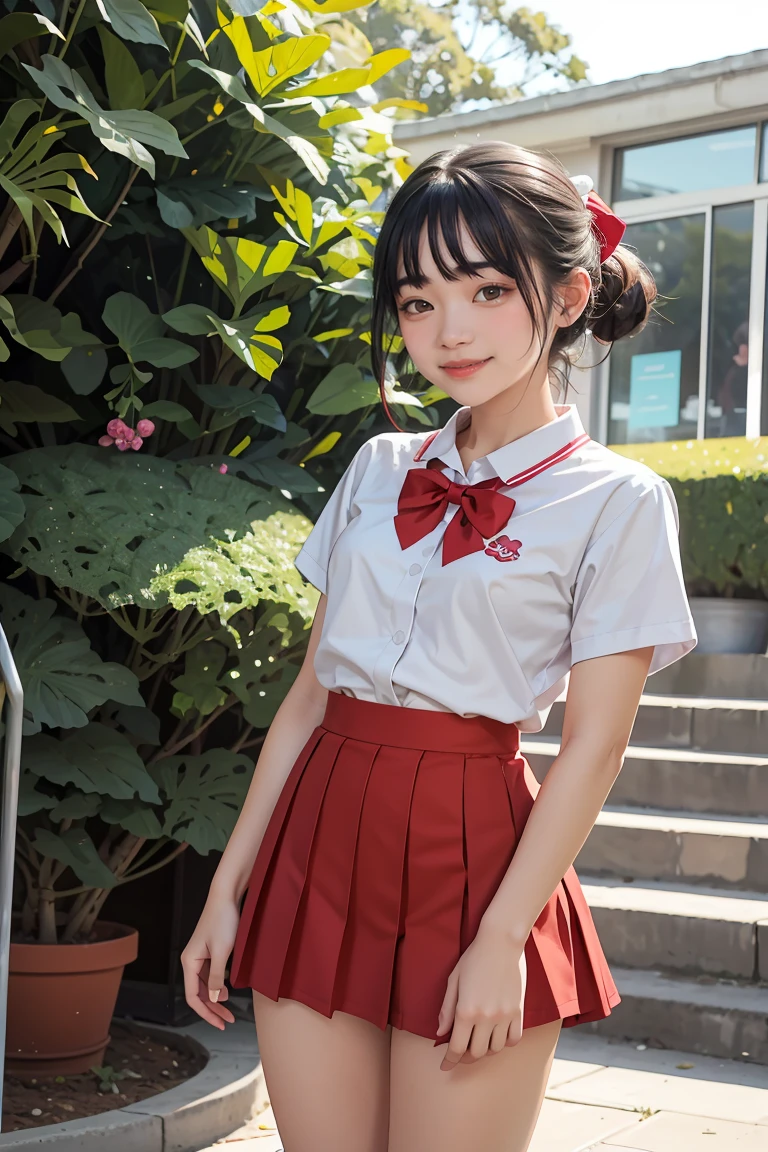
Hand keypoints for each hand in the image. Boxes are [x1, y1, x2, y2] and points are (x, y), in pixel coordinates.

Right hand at [181, 896, 240, 1029]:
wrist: (226, 897)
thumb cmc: (223, 921)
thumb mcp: (222, 952)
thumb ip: (217, 977)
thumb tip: (215, 1000)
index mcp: (189, 962)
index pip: (193, 997)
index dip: (206, 1013)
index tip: (220, 1023)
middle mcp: (190, 961)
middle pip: (199, 993)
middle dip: (213, 1009)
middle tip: (229, 1021)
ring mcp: (199, 957)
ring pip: (205, 985)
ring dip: (216, 999)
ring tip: (230, 1009)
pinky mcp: (208, 952)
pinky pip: (210, 975)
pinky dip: (218, 985)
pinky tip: (228, 989)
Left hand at [435, 922, 526, 1070]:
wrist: (502, 941)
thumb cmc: (474, 958)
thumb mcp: (454, 980)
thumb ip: (447, 1009)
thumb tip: (441, 1033)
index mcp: (466, 1011)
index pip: (456, 1048)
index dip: (449, 1061)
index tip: (445, 1067)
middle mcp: (486, 1017)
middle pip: (476, 1053)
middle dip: (466, 1057)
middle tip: (461, 1052)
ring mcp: (504, 1015)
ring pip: (495, 1049)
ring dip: (486, 1049)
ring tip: (479, 1041)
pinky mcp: (518, 1011)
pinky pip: (513, 1039)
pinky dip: (505, 1043)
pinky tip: (497, 1035)